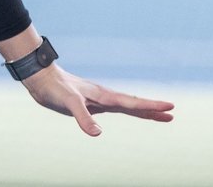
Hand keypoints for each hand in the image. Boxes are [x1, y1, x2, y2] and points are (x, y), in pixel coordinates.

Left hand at [21, 63, 174, 135]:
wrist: (41, 78)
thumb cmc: (55, 88)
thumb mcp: (69, 104)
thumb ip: (83, 118)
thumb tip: (98, 134)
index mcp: (104, 96)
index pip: (132, 103)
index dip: (151, 106)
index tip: (170, 107)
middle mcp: (104, 97)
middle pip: (134, 105)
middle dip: (152, 110)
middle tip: (171, 114)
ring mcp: (98, 100)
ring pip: (126, 106)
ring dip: (143, 111)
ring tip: (159, 115)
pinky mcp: (90, 103)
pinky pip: (115, 108)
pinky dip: (126, 111)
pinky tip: (129, 112)